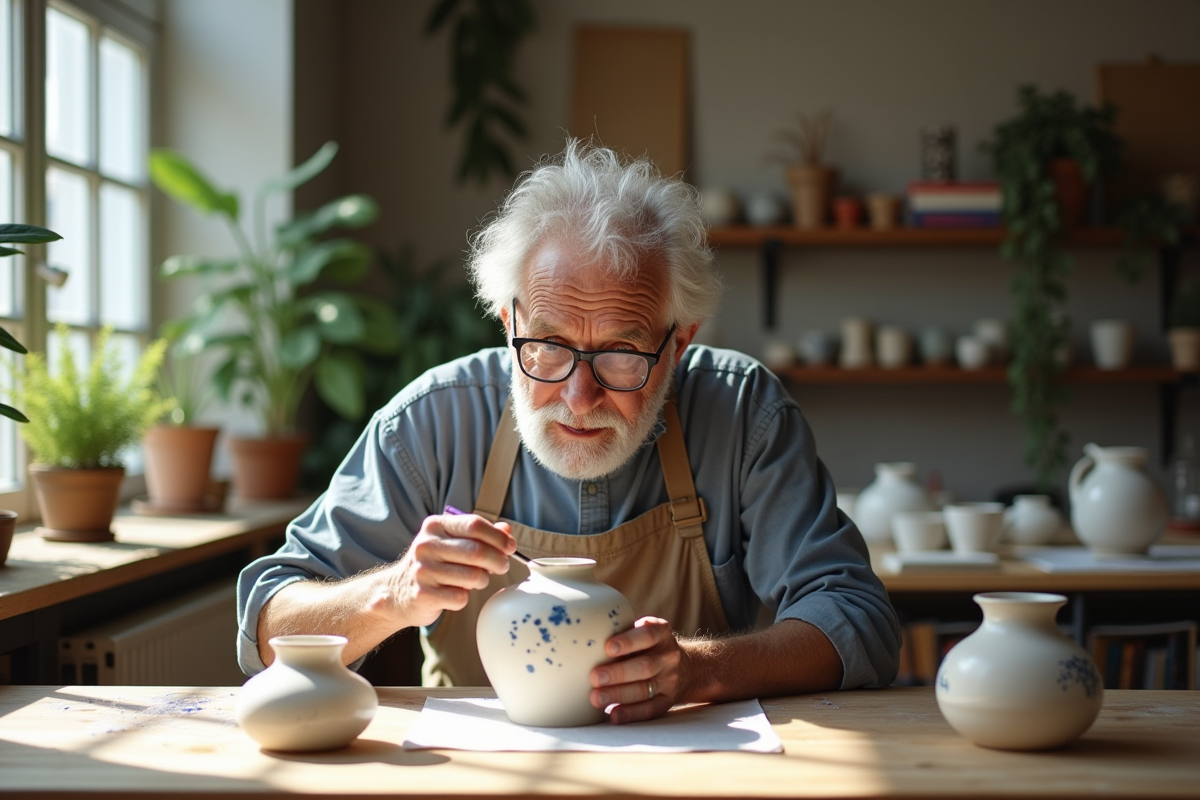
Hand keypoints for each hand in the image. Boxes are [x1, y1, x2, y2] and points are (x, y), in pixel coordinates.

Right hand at [387, 512, 515, 627]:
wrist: (397, 592)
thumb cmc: (433, 564)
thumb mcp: (451, 542)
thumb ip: (479, 534)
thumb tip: (507, 530)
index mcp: (435, 526)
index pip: (474, 525)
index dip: (498, 537)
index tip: (510, 547)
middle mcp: (426, 545)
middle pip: (477, 551)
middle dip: (498, 561)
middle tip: (502, 567)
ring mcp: (423, 571)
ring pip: (473, 576)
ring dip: (482, 580)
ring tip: (475, 580)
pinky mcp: (423, 595)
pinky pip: (461, 598)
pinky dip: (464, 597)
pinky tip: (455, 594)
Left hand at [588, 616, 681, 723]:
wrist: (682, 666)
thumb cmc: (646, 645)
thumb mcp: (640, 631)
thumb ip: (620, 631)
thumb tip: (583, 637)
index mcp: (661, 633)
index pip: (648, 635)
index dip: (628, 642)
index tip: (608, 648)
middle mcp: (668, 656)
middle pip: (644, 666)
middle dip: (618, 673)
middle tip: (595, 677)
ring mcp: (669, 680)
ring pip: (644, 689)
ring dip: (618, 694)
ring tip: (596, 698)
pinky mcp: (667, 701)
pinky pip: (649, 709)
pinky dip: (631, 713)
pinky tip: (614, 714)